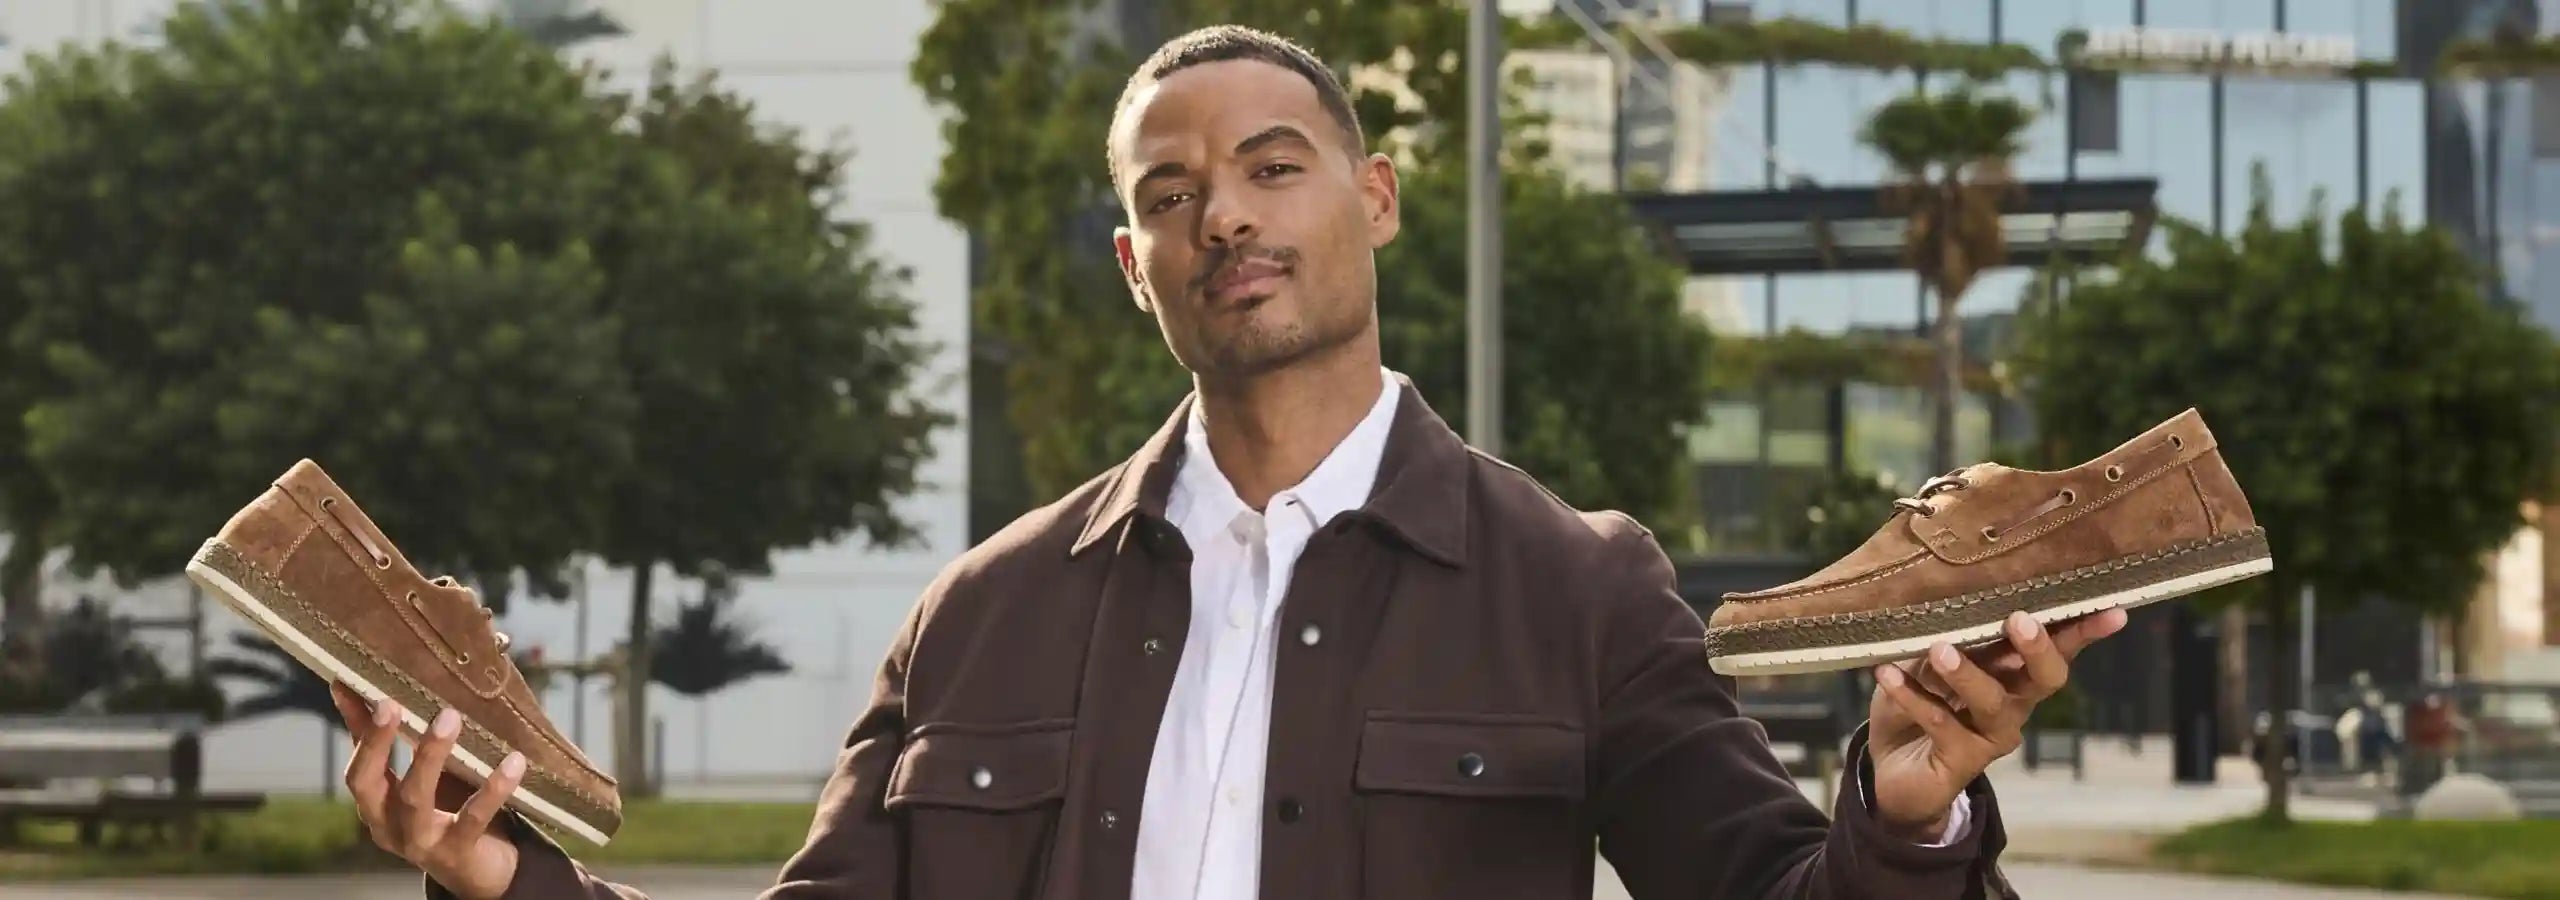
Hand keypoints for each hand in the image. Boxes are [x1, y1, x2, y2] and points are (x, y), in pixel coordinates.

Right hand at [330, 682, 526, 899]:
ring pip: (416, 800)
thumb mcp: (412, 778)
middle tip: (393, 703)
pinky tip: (514, 761)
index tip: (359, 690)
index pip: (356, 769)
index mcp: (376, 806)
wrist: (481, 871)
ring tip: (450, 717)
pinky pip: (474, 817)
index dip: (359, 733)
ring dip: (430, 756)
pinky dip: (493, 788)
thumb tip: (348, 687)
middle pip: (371, 784)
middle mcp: (389, 826)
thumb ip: (384, 739)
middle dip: (378, 743)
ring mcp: (421, 842)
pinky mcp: (458, 852)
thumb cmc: (444, 812)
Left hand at [1864, 607, 2127, 839]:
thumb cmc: (1919, 700)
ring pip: (1993, 702)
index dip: (2084, 630)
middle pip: (2046, 678)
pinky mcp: (1961, 759)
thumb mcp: (1928, 661)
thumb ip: (1946, 635)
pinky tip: (1887, 674)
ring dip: (1968, 673)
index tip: (2111, 609)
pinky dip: (1912, 695)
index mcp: (2016, 674)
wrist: (1890, 768)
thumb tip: (1949, 593)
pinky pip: (1940, 723)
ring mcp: (1991, 734)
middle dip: (2037, 649)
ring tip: (1940, 650)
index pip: (2058, 648)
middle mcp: (2015, 704)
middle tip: (2020, 620)